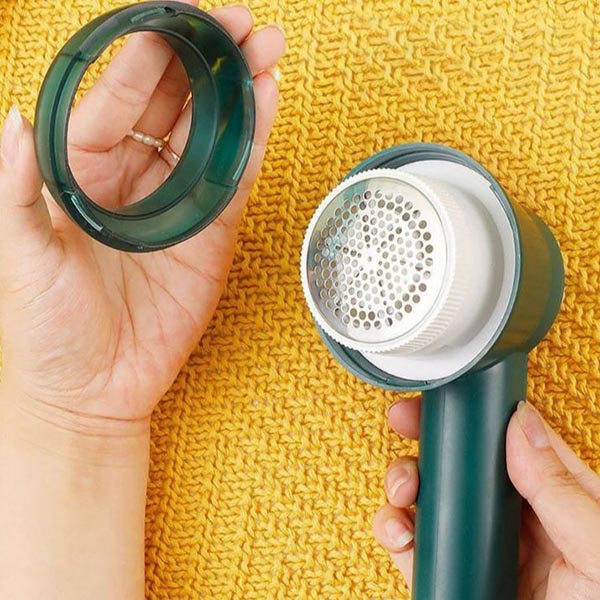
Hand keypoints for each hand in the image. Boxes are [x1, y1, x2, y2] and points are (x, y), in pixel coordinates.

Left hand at [0, 3, 285, 437]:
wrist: (93, 392)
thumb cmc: (46, 331)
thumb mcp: (17, 261)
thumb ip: (14, 191)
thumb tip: (14, 119)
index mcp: (82, 172)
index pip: (117, 98)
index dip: (146, 56)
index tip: (174, 17)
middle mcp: (133, 179)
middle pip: (173, 104)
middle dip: (205, 59)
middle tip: (237, 24)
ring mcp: (177, 205)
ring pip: (211, 134)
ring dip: (239, 91)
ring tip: (264, 51)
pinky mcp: (211, 235)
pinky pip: (235, 180)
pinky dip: (254, 142)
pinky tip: (268, 105)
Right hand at [373, 399, 599, 598]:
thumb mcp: (595, 548)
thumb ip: (558, 487)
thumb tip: (521, 423)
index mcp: (557, 501)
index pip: (509, 440)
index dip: (472, 415)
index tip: (444, 400)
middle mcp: (515, 520)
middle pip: (460, 465)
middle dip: (427, 445)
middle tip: (404, 426)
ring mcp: (482, 549)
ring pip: (431, 500)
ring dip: (404, 485)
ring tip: (402, 490)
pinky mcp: (456, 579)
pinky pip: (417, 547)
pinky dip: (395, 532)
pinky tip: (398, 530)